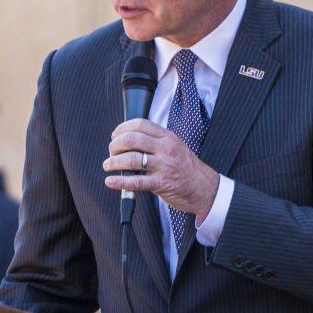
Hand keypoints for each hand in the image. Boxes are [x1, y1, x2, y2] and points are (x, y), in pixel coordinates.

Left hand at [103, 118, 219, 220]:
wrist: (204, 187)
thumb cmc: (186, 167)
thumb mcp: (175, 146)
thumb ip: (155, 141)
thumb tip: (129, 139)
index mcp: (167, 137)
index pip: (141, 124)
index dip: (123, 128)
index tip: (115, 135)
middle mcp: (165, 149)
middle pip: (132, 139)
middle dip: (115, 145)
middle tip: (111, 152)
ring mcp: (163, 166)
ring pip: (131, 159)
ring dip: (114, 162)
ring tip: (108, 165)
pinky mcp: (161, 183)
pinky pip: (136, 181)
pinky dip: (120, 181)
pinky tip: (110, 181)